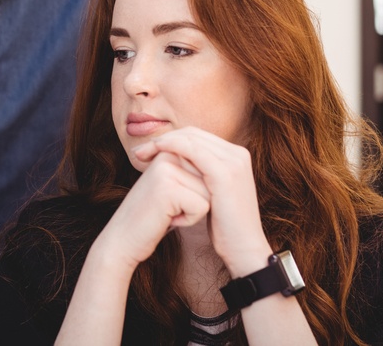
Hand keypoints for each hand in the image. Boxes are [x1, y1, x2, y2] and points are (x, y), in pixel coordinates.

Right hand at [92, 151, 209, 270]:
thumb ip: (192, 170)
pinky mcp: (168, 188)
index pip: (208, 168)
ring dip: (194, 210)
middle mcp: (167, 154)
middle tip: (170, 207)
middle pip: (211, 178)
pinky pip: (202, 206)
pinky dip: (189, 220)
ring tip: (169, 212)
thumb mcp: (174, 187)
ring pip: (209, 192)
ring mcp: (166, 169)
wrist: (124, 239)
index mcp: (169, 150)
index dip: (197, 190)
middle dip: (198, 199)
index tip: (172, 198)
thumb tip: (222, 165)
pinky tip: (168, 219)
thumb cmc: (154, 216)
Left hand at [132, 128, 271, 275]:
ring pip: (191, 138)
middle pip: (193, 134)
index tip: (147, 151)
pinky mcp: (225, 173)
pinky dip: (171, 147)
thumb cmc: (224, 225)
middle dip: (163, 139)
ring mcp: (234, 161)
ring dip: (163, 142)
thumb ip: (200, 174)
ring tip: (141, 154)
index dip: (170, 139)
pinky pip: (192, 150)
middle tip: (139, 151)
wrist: (243, 248)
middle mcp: (237, 153)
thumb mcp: (212, 193)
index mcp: (235, 156)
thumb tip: (176, 162)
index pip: (197, 136)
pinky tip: (156, 154)